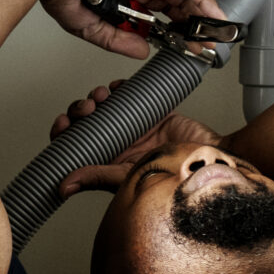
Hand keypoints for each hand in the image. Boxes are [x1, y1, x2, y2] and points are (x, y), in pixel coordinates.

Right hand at [34, 0, 224, 60]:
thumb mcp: (93, 25)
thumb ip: (118, 39)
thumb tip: (142, 50)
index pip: (156, 12)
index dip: (173, 30)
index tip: (185, 47)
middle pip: (174, 2)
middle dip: (191, 24)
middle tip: (205, 44)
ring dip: (199, 12)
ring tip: (214, 33)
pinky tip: (210, 12)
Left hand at [49, 85, 226, 196]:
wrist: (210, 158)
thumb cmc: (177, 176)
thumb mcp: (129, 176)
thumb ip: (97, 176)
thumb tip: (63, 186)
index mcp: (108, 161)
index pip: (76, 145)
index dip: (64, 132)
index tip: (63, 123)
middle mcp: (118, 144)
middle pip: (86, 122)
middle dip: (79, 110)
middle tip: (86, 108)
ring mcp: (133, 127)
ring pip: (103, 106)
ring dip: (96, 97)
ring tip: (102, 97)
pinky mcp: (149, 112)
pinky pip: (127, 94)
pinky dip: (118, 87)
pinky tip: (117, 88)